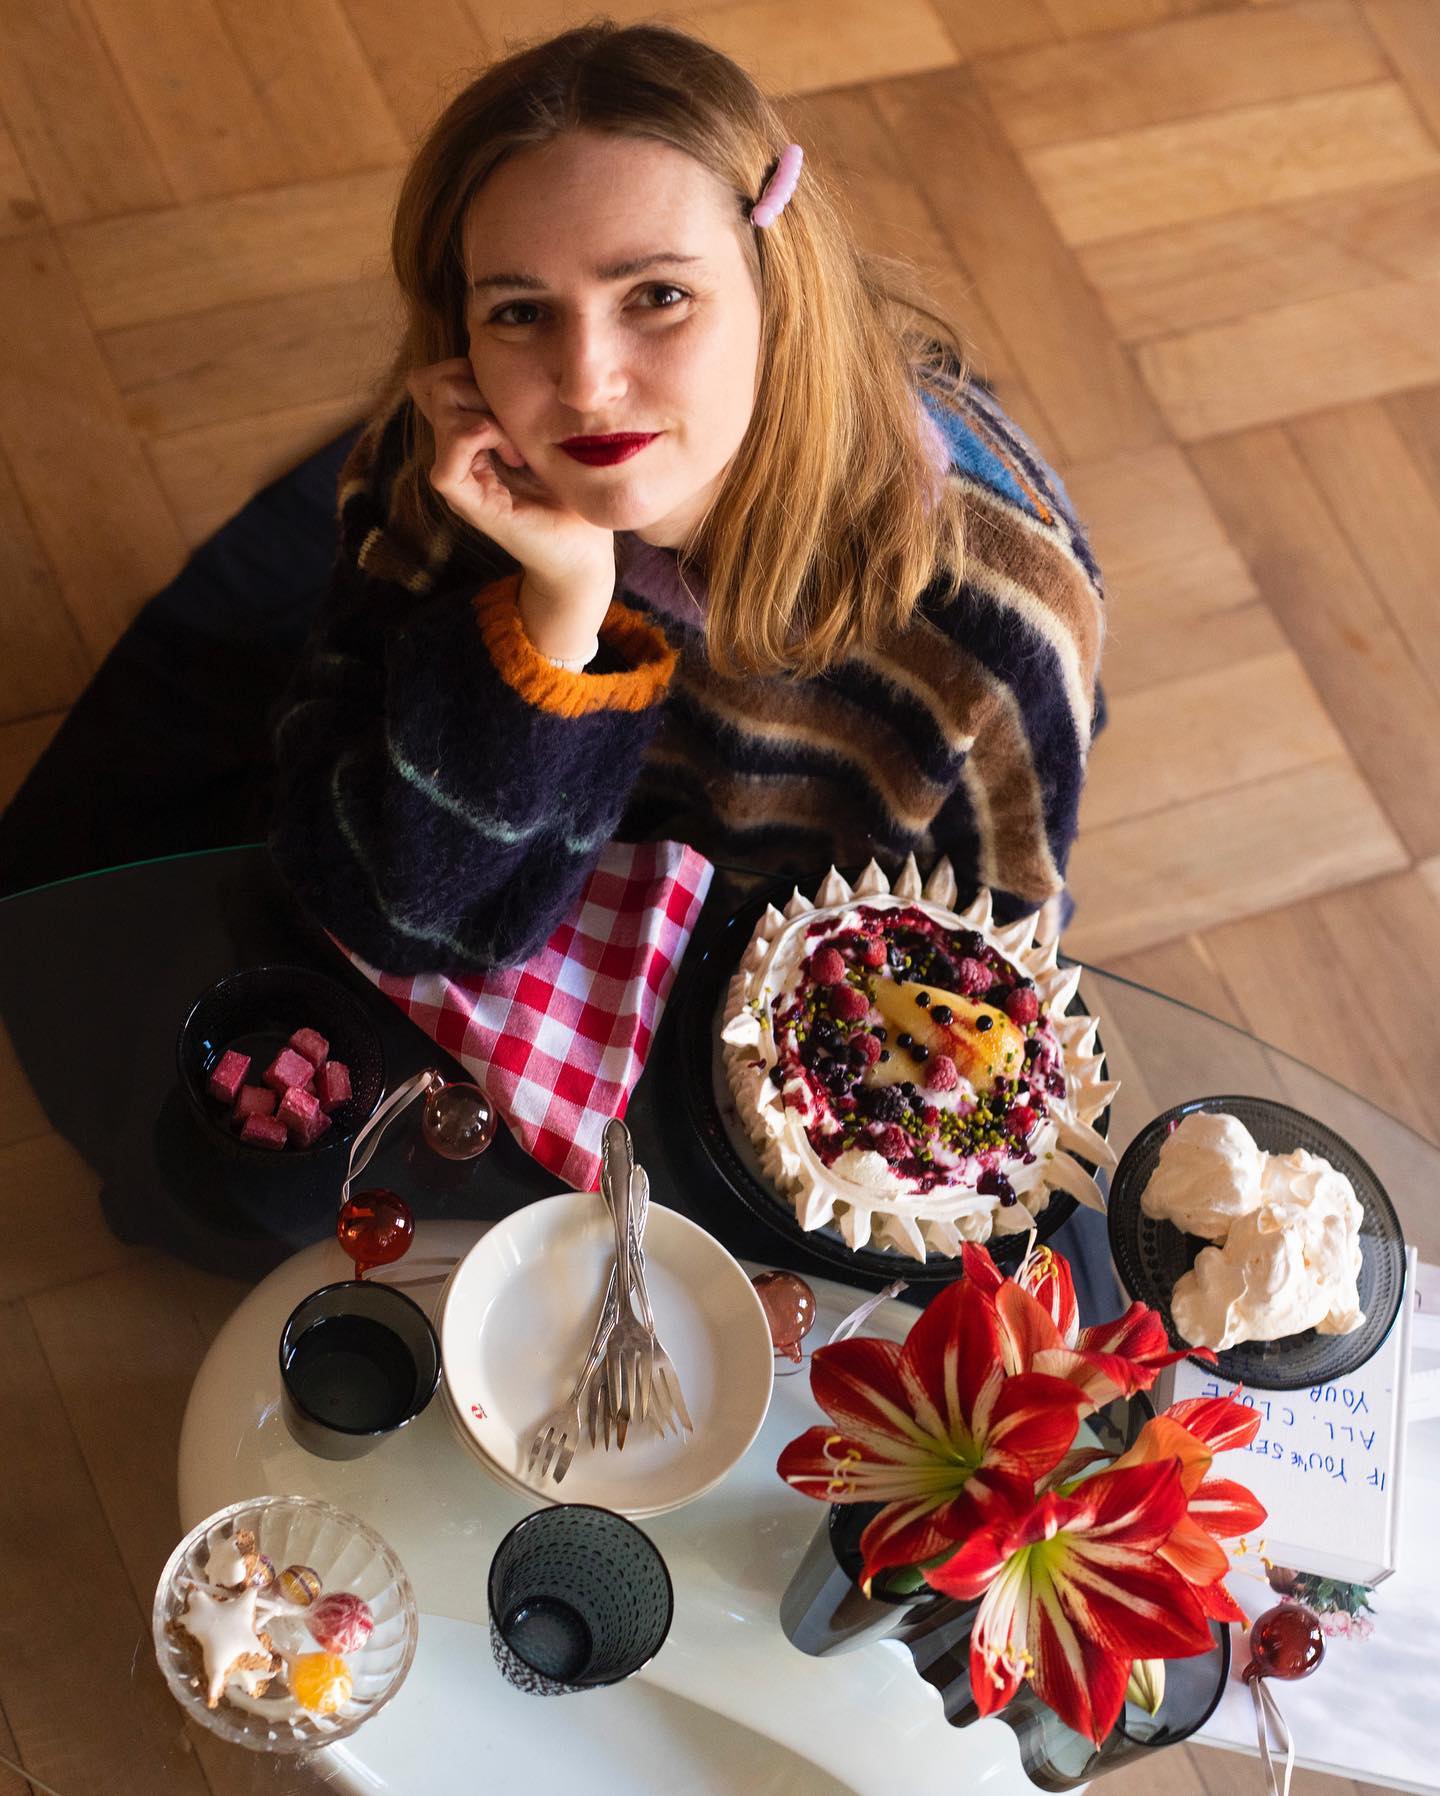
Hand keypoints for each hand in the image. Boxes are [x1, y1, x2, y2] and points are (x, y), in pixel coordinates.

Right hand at [406, 359, 614, 656]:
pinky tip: (513, 456)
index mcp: (467, 435)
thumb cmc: (572, 491)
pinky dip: (481, 439)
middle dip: (477, 384)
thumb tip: (503, 354)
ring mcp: (457, 478)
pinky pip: (448, 456)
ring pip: (440, 408)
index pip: (436, 377)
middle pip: (433, 383)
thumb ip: (518, 400)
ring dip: (486, 412)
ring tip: (519, 445)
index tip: (514, 394)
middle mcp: (454, 453)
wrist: (585, 551)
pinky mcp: (466, 503)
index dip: (467, 369)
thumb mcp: (545, 430)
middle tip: (517, 421)